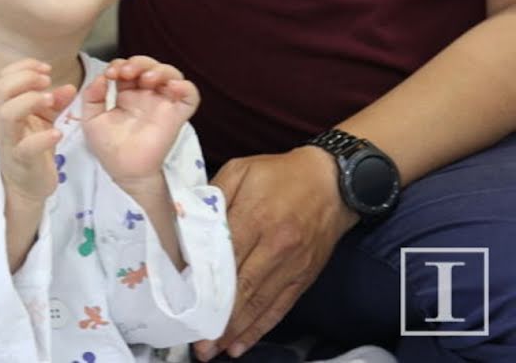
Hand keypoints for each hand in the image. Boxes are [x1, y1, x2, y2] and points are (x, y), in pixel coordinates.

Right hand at [0, 59, 76, 201]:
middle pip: (0, 90)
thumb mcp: (44, 120)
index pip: (4, 78)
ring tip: (50, 100)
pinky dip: (42, 138)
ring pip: (7, 114)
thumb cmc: (32, 148)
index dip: (23, 67)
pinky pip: (25, 148)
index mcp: (7, 108)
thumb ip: (55, 102)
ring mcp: (9, 141)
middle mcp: (3, 122)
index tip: (46, 68)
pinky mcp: (20, 161)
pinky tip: (57, 133)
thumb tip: (70, 86)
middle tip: (47, 80)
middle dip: (25, 79)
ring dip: (29, 101)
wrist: (26, 186)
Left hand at [82, 56, 198, 185]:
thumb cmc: (108, 147)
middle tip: (126, 72)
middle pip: (150, 66)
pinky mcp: (177, 116)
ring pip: (172, 74)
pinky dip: (186, 87)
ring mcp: (163, 104)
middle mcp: (147, 95)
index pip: (129, 68)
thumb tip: (101, 77)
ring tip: (146, 78)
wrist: (123, 171)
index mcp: (127, 94)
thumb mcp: (91, 120)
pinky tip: (172, 86)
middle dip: (139, 62)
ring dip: (160, 70)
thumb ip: (92, 97)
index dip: (120, 64)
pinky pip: (191, 96)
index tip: (110, 74)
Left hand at [193, 147, 358, 360]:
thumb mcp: (242, 170)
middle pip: (241, 287)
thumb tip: (188, 222)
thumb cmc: (280, 174)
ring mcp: (291, 265)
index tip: (182, 301)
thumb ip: (214, 195)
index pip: (224, 256)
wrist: (333, 182)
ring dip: (234, 331)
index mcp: (256, 216)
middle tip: (194, 343)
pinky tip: (241, 344)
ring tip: (212, 351)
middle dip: (216, 317)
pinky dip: (260, 328)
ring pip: (259, 304)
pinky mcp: (303, 277)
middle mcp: (275, 246)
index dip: (203, 281)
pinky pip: (279, 307)